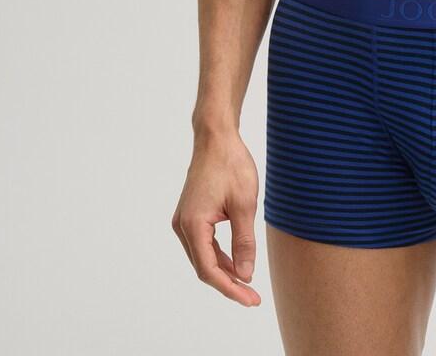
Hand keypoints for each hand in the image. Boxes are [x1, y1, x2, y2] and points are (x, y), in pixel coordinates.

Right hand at [171, 130, 261, 306]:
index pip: (209, 269)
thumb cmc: (231, 165)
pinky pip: (203, 243)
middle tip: (252, 298)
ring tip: (247, 285)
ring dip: (224, 271)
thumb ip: (244, 242)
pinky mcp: (190, 214)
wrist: (216, 137)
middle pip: (204, 266)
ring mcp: (184, 220)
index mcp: (193, 224)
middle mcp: (182, 225)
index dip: (230, 289)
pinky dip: (219, 255)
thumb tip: (244, 275)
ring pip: (203, 256)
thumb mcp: (244, 204)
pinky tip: (236, 263)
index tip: (250, 299)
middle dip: (228, 284)